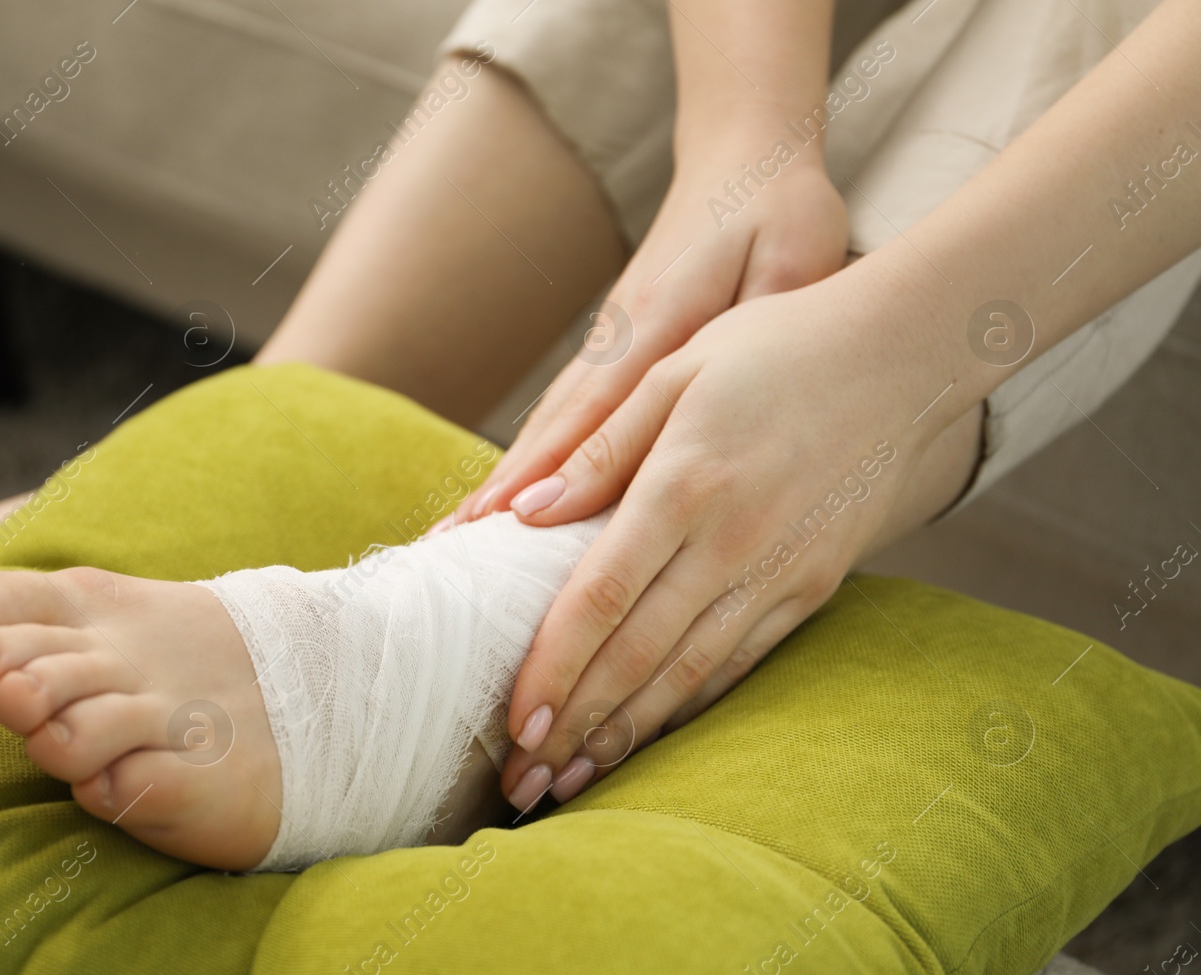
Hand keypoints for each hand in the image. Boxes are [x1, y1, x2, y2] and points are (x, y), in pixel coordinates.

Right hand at [447, 124, 848, 528]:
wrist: (743, 156)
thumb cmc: (777, 210)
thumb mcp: (795, 258)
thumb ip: (766, 316)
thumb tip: (747, 383)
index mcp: (662, 319)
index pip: (600, 408)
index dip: (555, 467)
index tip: (508, 518)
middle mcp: (619, 336)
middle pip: (552, 426)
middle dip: (501, 491)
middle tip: (447, 549)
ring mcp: (607, 343)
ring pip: (548, 424)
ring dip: (501, 481)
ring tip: (451, 538)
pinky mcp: (610, 350)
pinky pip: (563, 415)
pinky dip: (529, 458)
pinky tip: (502, 499)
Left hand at [489, 271, 962, 810]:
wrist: (905, 356)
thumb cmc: (773, 351)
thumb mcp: (672, 373)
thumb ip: (597, 451)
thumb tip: (520, 515)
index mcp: (685, 485)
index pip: (600, 599)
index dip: (552, 669)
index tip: (512, 722)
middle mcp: (732, 543)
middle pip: (637, 657)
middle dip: (573, 728)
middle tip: (521, 783)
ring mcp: (779, 574)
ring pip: (687, 675)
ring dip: (624, 736)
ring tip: (568, 783)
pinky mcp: (812, 589)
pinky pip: (738, 664)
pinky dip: (686, 708)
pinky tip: (645, 738)